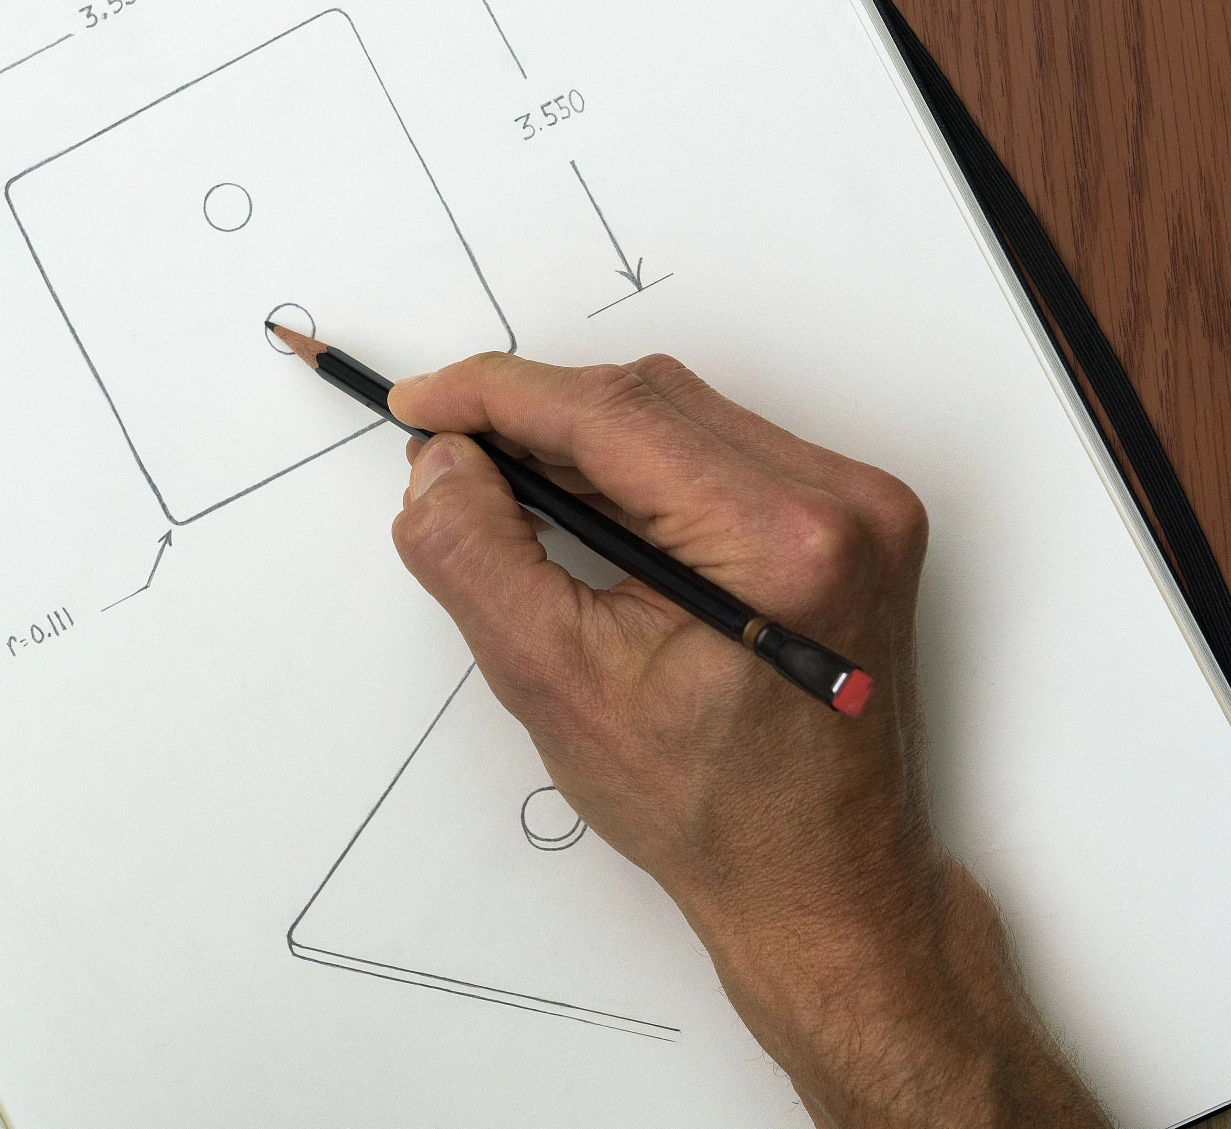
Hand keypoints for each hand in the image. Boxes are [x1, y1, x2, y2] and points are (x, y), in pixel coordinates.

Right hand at [389, 353, 1105, 1128]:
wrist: (819, 883)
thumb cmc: (710, 811)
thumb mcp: (556, 684)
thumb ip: (477, 557)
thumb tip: (438, 463)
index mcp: (782, 540)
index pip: (611, 414)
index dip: (495, 395)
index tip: (419, 405)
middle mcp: (840, 503)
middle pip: (648, 400)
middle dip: (532, 415)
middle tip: (446, 458)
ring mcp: (858, 507)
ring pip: (682, 415)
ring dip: (582, 437)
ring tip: (503, 487)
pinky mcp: (849, 521)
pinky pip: (719, 449)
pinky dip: (637, 465)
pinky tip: (583, 505)